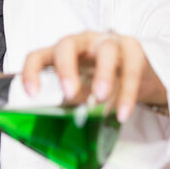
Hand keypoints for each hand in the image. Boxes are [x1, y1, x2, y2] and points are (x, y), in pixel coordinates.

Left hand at [21, 31, 167, 122]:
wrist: (137, 75)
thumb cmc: (99, 81)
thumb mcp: (80, 92)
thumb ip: (71, 103)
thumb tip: (63, 125)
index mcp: (61, 54)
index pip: (39, 56)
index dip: (31, 72)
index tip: (32, 94)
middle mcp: (83, 43)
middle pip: (68, 45)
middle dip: (67, 69)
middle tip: (69, 93)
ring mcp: (109, 43)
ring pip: (106, 50)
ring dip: (103, 75)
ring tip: (102, 99)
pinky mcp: (134, 50)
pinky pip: (131, 69)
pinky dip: (127, 93)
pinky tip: (122, 113)